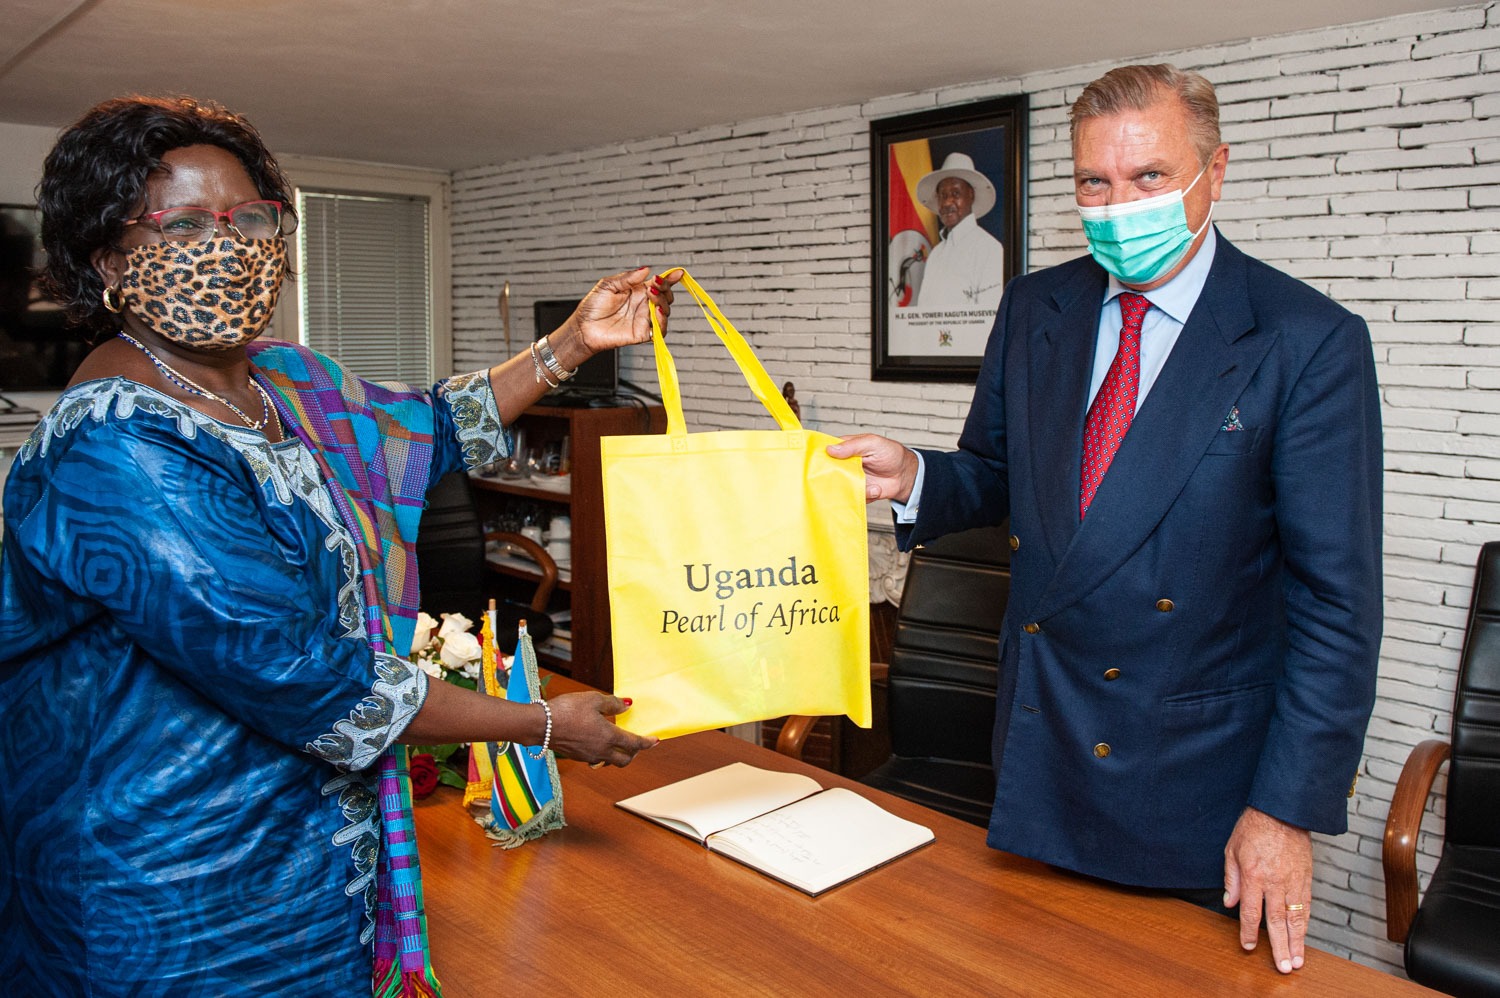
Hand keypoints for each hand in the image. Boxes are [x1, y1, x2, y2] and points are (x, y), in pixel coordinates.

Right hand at [546, 691, 657, 766]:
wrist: (540, 725)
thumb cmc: (567, 710)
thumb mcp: (592, 700)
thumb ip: (612, 704)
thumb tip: (626, 706)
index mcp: (609, 737)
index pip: (635, 744)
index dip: (648, 742)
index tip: (655, 740)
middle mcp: (601, 751)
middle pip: (625, 760)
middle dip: (634, 753)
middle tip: (636, 743)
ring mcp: (588, 756)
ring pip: (610, 761)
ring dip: (618, 755)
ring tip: (618, 742)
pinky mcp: (577, 757)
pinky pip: (596, 759)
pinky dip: (603, 753)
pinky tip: (598, 741)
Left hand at [558, 266, 682, 363]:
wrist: (583, 327)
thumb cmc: (593, 306)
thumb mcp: (607, 285)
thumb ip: (627, 278)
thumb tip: (646, 270)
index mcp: (638, 291)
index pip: (659, 283)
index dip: (670, 278)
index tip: (678, 273)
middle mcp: (644, 304)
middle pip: (666, 296)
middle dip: (666, 288)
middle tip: (656, 284)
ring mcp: (644, 319)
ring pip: (666, 311)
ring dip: (663, 301)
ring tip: (652, 294)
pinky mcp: (642, 333)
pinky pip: (660, 330)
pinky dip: (663, 321)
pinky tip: (657, 311)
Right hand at [827, 433, 919, 503]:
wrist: (905, 475)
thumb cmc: (891, 454)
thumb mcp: (872, 443)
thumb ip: (852, 445)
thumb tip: (830, 449)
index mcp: (846, 448)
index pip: (827, 450)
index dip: (822, 455)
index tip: (819, 461)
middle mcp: (845, 464)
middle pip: (828, 470)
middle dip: (834, 475)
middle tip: (847, 475)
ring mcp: (850, 479)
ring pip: (839, 486)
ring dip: (853, 486)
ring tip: (869, 483)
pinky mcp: (857, 491)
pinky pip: (852, 496)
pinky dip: (865, 494)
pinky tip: (876, 488)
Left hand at [1223, 806, 1312, 973]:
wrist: (1283, 810)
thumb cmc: (1254, 827)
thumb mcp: (1232, 850)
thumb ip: (1232, 879)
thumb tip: (1230, 903)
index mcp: (1254, 875)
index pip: (1250, 912)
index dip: (1248, 932)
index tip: (1248, 946)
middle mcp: (1275, 882)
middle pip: (1276, 921)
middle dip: (1279, 947)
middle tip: (1284, 968)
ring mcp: (1293, 881)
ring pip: (1296, 918)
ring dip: (1297, 942)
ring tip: (1298, 960)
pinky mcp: (1306, 878)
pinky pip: (1307, 906)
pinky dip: (1306, 924)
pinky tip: (1304, 936)